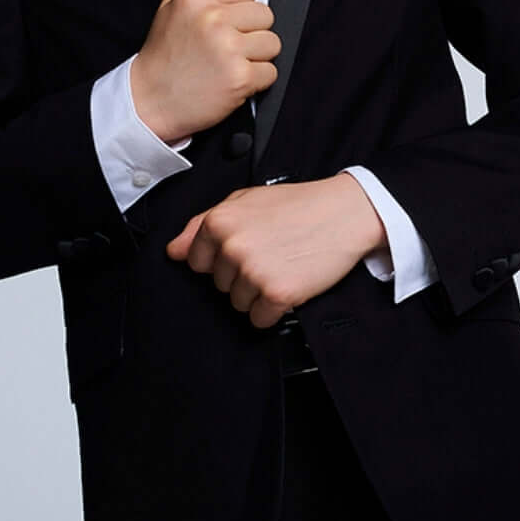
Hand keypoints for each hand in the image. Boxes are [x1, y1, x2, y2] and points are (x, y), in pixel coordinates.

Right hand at [131, 0, 280, 143]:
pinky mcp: (239, 77)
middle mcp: (213, 18)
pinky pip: (271, 72)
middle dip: (250, 32)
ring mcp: (228, 48)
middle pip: (265, 14)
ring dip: (256, 57)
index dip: (237, 9)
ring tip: (229, 63)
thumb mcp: (176, 5)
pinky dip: (256, 81)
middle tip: (225, 47)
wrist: (148, 101)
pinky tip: (231, 80)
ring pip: (272, 43)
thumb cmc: (164, 55)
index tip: (222, 24)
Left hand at [165, 173, 387, 329]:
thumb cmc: (298, 206)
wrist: (345, 212)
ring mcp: (253, 271)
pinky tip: (289, 283)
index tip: (245, 249)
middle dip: (241, 275)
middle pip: (219, 285)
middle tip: (270, 253)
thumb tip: (174, 250)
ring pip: (237, 304)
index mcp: (219, 222)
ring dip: (258, 293)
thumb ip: (203, 224)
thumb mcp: (245, 201)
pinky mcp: (276, 293)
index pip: (196, 262)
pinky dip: (274, 309)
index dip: (221, 259)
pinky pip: (259, 319)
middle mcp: (232, 246)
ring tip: (281, 266)